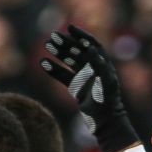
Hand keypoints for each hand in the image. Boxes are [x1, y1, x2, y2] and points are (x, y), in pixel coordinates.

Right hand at [40, 24, 138, 151]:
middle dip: (66, 43)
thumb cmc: (108, 102)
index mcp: (104, 65)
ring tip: (47, 46)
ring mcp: (86, 80)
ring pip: (69, 62)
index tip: (70, 28)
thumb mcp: (105, 82)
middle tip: (52, 36)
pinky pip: (63, 76)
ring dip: (58, 54)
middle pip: (78, 52)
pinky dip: (54, 70)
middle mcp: (95, 70)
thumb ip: (98, 64)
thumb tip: (90, 48)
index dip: (81, 35)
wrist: (106, 123)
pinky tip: (43, 63)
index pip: (92, 45)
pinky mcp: (78, 89)